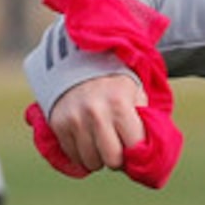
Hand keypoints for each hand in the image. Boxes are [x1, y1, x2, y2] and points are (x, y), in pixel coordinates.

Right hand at [26, 0, 182, 187]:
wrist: (82, 44)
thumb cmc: (120, 65)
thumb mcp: (140, 82)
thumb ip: (146, 115)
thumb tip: (150, 156)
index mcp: (119, 101)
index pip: (132, 148)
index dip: (137, 150)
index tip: (137, 142)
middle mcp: (93, 111)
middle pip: (111, 160)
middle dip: (118, 155)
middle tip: (120, 140)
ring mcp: (71, 117)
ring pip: (90, 161)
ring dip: (99, 156)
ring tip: (102, 136)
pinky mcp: (55, 122)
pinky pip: (71, 156)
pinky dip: (80, 154)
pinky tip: (85, 137)